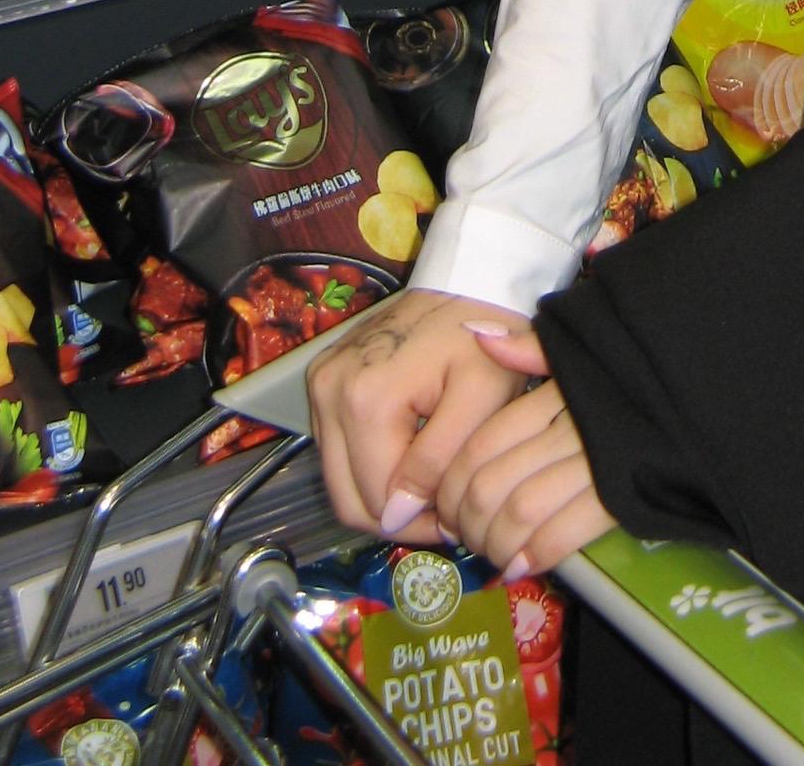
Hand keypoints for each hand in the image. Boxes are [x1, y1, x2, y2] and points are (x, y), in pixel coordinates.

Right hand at [307, 288, 529, 537]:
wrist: (467, 280)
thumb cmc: (483, 335)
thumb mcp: (481, 396)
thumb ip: (438, 458)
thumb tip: (397, 514)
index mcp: (366, 399)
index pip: (379, 502)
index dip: (418, 523)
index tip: (455, 515)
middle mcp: (330, 392)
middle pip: (349, 499)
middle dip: (397, 517)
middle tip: (443, 509)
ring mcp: (321, 384)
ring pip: (339, 481)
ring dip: (382, 495)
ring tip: (431, 482)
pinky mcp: (323, 381)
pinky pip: (337, 451)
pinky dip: (369, 466)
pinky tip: (410, 455)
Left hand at [433, 323, 613, 577]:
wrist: (698, 407)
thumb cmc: (634, 381)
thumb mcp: (580, 354)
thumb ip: (529, 349)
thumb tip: (475, 333)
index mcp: (556, 394)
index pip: (481, 445)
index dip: (453, 485)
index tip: (448, 507)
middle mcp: (570, 427)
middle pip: (491, 483)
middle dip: (468, 522)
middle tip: (465, 537)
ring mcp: (596, 462)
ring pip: (520, 511)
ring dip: (496, 543)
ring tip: (493, 553)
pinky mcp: (622, 497)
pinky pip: (563, 532)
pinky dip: (534, 554)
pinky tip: (522, 565)